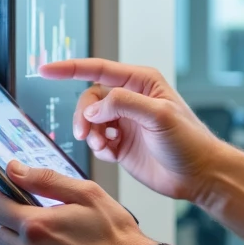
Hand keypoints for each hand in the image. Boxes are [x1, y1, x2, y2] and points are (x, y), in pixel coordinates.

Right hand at [40, 58, 223, 203]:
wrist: (199, 175)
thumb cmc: (190, 142)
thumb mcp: (159, 115)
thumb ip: (124, 104)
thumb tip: (93, 107)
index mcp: (141, 82)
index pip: (98, 69)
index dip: (69, 68)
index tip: (44, 70)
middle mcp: (131, 99)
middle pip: (89, 98)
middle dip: (83, 115)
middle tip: (85, 133)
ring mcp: (125, 122)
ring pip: (89, 120)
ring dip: (90, 133)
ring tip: (104, 145)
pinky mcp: (121, 144)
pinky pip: (96, 140)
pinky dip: (97, 147)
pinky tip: (111, 153)